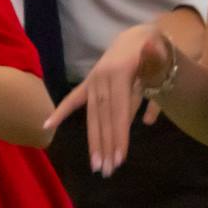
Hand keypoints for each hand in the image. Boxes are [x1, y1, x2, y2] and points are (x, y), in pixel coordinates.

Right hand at [45, 22, 169, 176]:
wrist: (137, 36)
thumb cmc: (154, 52)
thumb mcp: (160, 63)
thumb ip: (156, 81)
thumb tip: (153, 87)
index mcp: (121, 73)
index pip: (120, 111)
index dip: (119, 135)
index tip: (120, 159)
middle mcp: (103, 77)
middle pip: (104, 116)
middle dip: (106, 144)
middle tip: (107, 171)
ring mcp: (94, 80)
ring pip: (93, 114)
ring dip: (93, 140)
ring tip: (95, 164)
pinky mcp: (89, 83)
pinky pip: (74, 99)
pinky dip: (61, 111)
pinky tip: (47, 125)